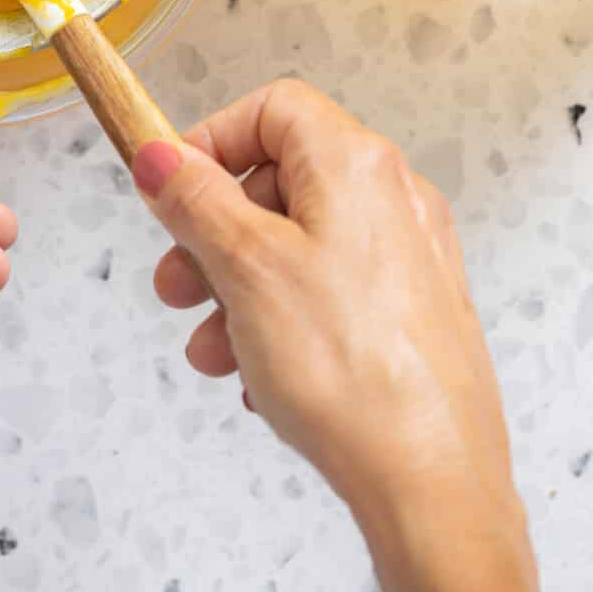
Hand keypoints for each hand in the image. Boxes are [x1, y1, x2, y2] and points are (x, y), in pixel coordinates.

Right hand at [135, 80, 516, 552]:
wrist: (433, 482)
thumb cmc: (350, 371)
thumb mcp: (246, 269)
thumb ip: (196, 200)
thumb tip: (159, 153)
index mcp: (358, 165)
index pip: (273, 108)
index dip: (212, 141)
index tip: (170, 192)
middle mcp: (395, 199)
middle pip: (281, 182)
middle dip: (213, 233)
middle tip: (175, 288)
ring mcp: (410, 259)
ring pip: (299, 248)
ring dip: (239, 290)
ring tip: (213, 354)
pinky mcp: (414, 316)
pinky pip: (330, 296)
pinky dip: (284, 323)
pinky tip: (261, 382)